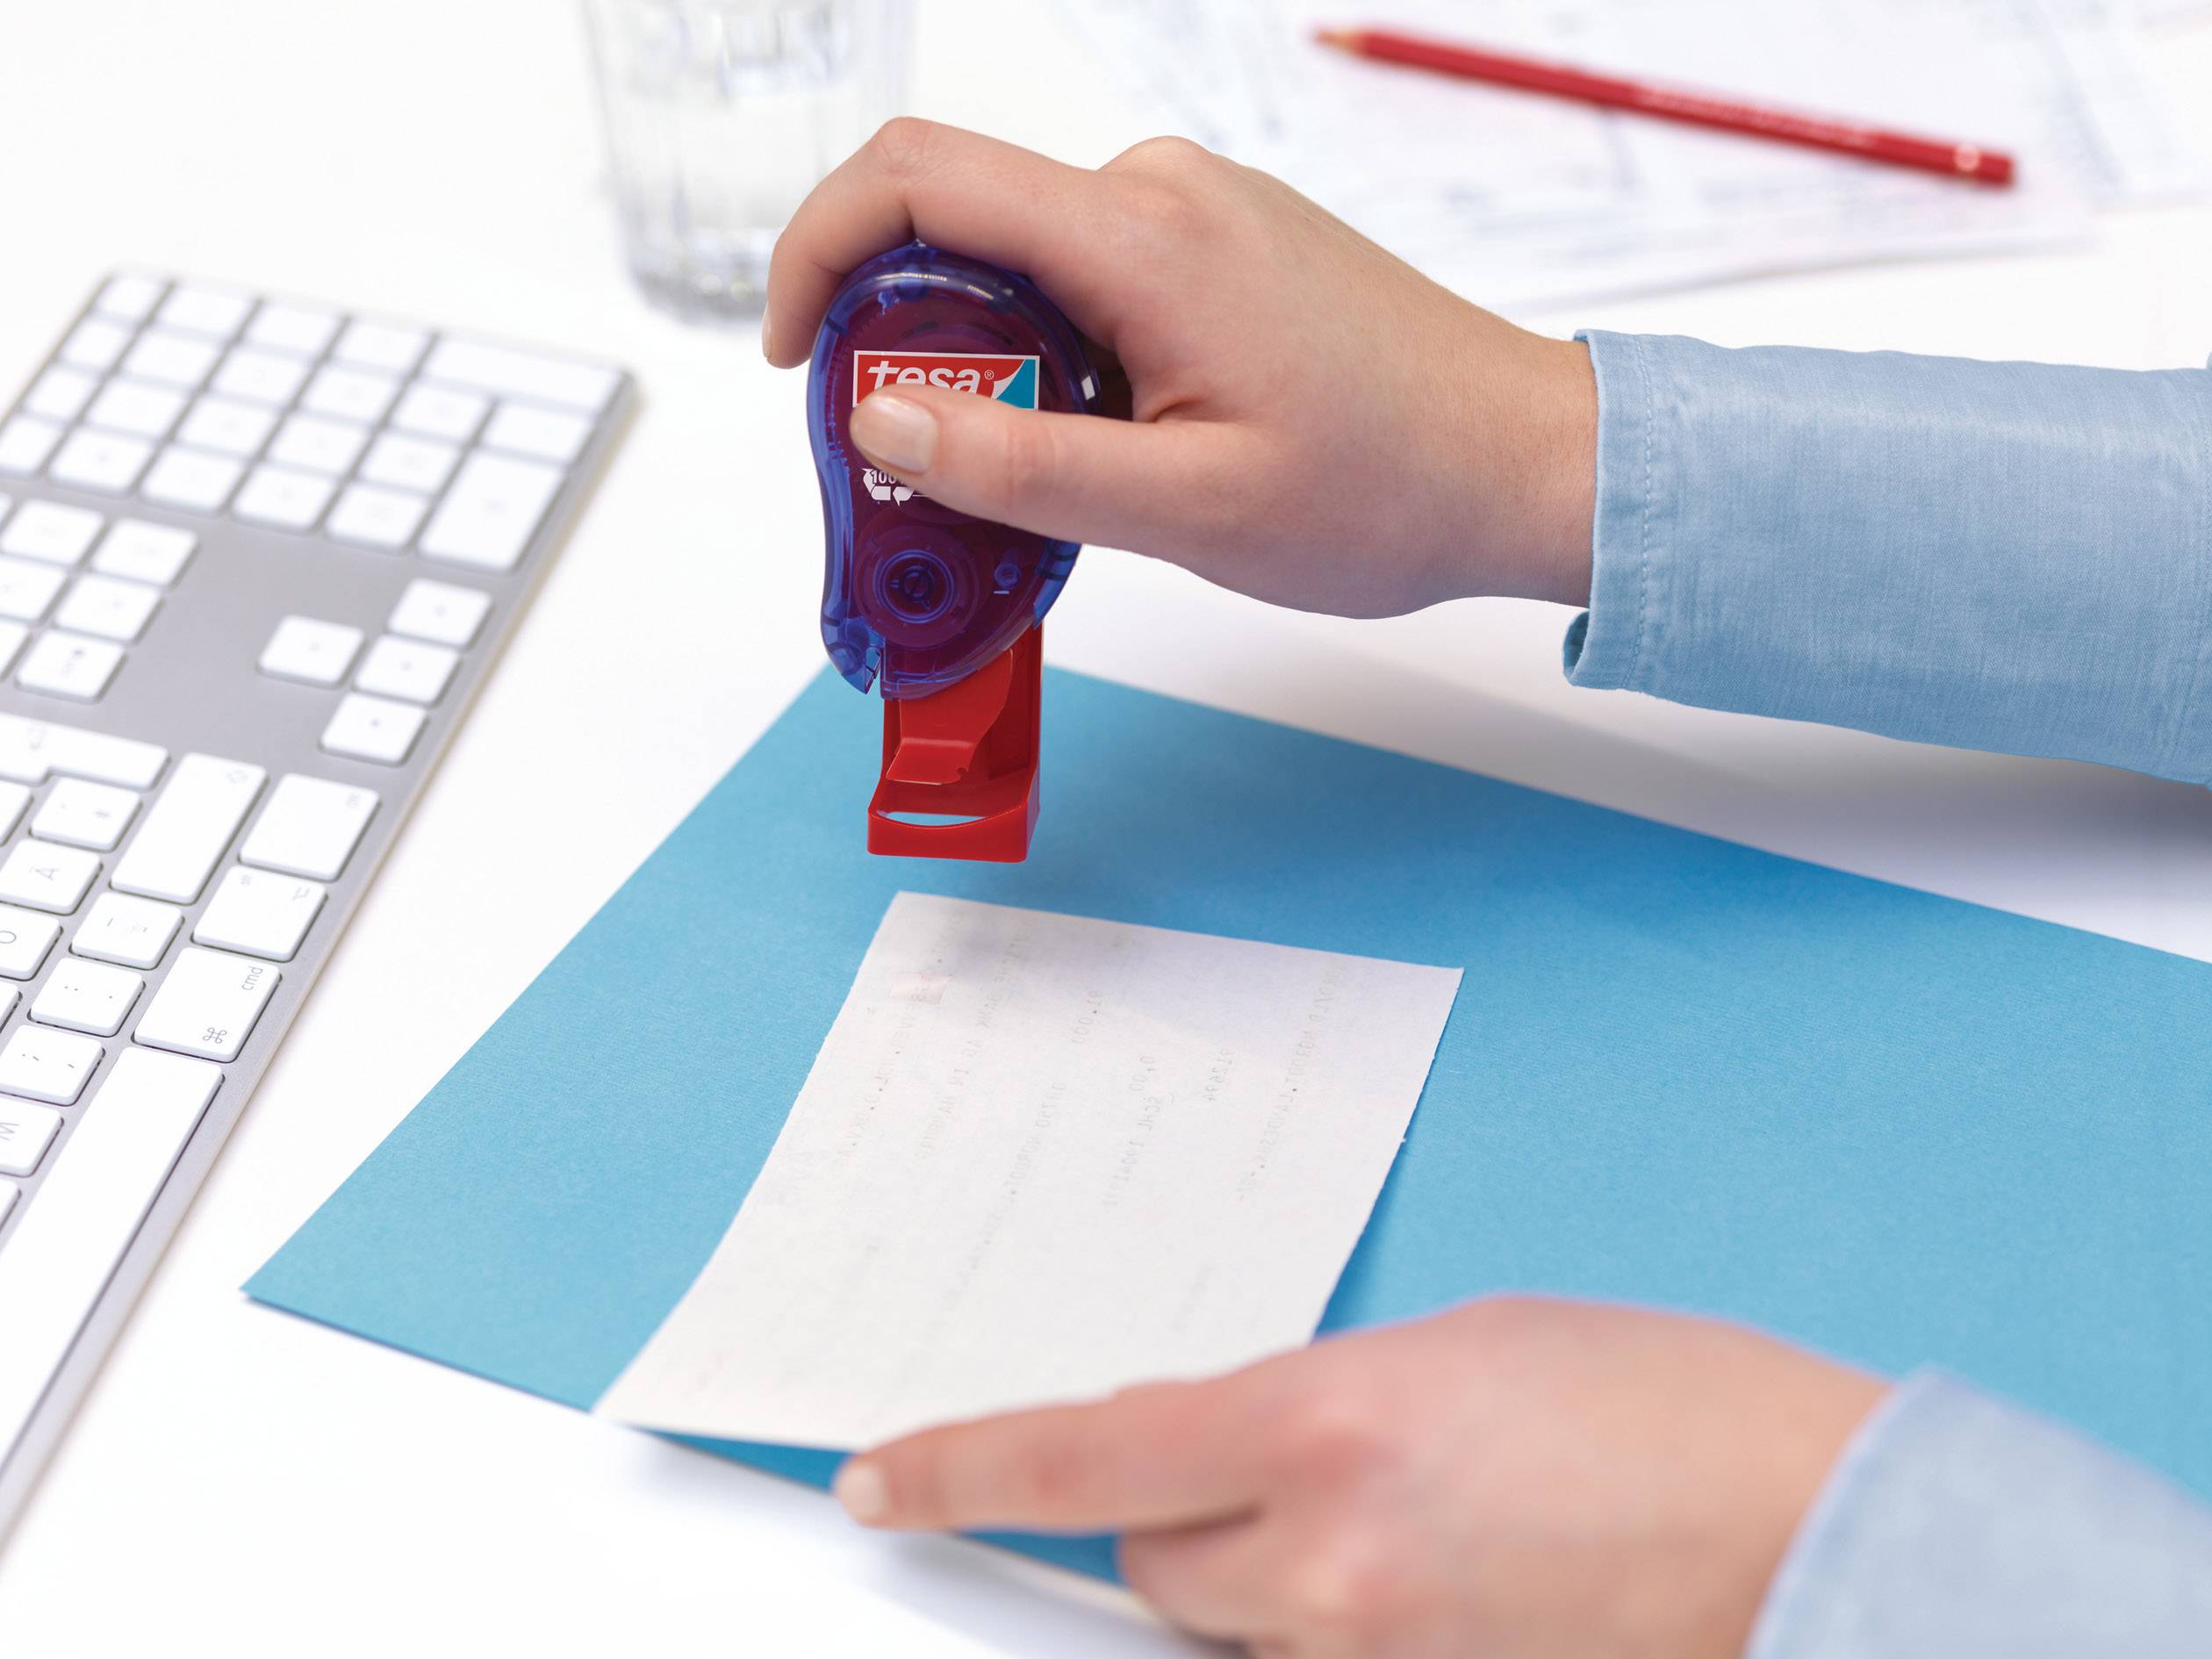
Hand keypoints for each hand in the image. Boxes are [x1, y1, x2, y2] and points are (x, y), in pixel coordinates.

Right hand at [764, 121, 1596, 617]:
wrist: (1522, 464)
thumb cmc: (1388, 488)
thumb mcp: (1185, 511)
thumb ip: (1017, 465)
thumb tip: (877, 421)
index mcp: (1143, 236)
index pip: (918, 179)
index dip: (816, 250)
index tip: (795, 354)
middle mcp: (1161, 192)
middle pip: (958, 222)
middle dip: (903, 340)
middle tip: (922, 474)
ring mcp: (1194, 211)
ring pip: (1021, 260)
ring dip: (985, 362)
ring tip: (1032, 486)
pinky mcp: (1217, 245)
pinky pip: (1086, 276)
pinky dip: (1050, 355)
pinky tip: (1097, 450)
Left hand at [833, 1296, 1886, 1658]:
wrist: (1819, 1529)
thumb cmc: (1663, 1405)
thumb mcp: (1460, 1351)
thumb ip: (1314, 1402)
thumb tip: (1223, 1445)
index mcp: (1323, 1424)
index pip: (1078, 1459)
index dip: (957, 1470)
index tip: (882, 1481)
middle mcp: (1326, 1561)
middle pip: (1148, 1569)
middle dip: (1178, 1531)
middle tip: (1284, 1485)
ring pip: (1236, 1633)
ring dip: (1269, 1589)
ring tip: (1408, 1536)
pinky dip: (1339, 1633)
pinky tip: (1442, 1588)